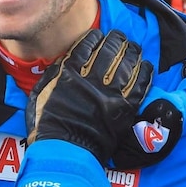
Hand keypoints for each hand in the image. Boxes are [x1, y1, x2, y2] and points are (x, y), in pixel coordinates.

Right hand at [26, 29, 152, 164]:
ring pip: (127, 64)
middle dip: (116, 40)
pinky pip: (140, 85)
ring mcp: (111, 93)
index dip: (94, 37)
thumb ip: (53, 73)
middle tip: (119, 35)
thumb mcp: (40, 92)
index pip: (87, 46)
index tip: (98, 35)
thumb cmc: (47, 123)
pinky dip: (144, 73)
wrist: (66, 151)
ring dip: (132, 52)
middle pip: (110, 50)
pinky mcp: (125, 107)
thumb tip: (65, 60)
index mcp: (70, 73)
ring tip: (134, 46)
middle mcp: (92, 78)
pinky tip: (145, 65)